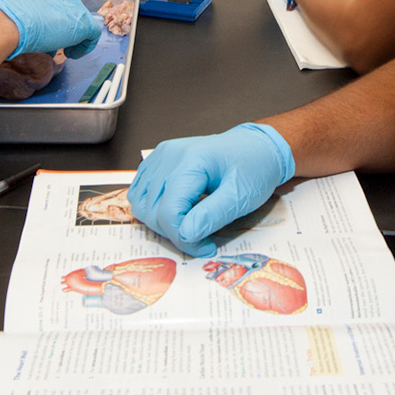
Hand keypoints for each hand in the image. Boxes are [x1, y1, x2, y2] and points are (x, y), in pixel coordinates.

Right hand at [0, 0, 100, 59]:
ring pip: (77, 20)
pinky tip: (72, 53)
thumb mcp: (1, 7)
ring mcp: (71, 3)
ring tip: (59, 48)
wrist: (3, 18)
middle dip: (58, 25)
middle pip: (64, 8)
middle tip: (49, 40)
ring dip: (69, 35)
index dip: (46, 15)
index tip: (40, 28)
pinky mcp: (81, 21)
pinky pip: (91, 33)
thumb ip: (11, 11)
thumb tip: (6, 23)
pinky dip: (84, 46)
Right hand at [128, 123, 295, 255]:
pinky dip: (152, 209)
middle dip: (175, 233)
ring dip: (161, 224)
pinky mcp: (158, 161)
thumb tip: (185, 235)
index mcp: (192, 161)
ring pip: (140, 205)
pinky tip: (177, 212)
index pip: (169, 212)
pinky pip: (139, 192)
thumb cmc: (253, 168)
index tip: (207, 247)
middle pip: (152, 212)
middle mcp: (170, 155)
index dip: (184, 238)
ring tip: (189, 225)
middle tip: (202, 239)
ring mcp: (161, 156)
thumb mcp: (240, 196)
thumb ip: (212, 216)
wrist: (256, 147)